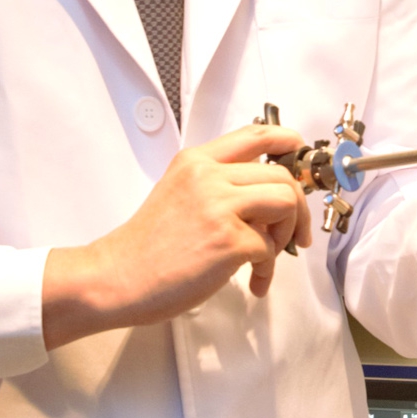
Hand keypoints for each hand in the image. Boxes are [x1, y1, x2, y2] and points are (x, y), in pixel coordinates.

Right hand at [44, 124, 309, 346]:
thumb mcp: (177, 193)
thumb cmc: (146, 247)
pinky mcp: (228, 241)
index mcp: (196, 162)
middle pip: (281, 176)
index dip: (285, 140)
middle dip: (297, 209)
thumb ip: (215, 185)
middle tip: (294, 234)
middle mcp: (209, 177)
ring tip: (269, 256)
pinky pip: (270, 248)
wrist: (118, 276)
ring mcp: (219, 207)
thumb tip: (262, 197)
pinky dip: (267, 268)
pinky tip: (252, 281)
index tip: (298, 149)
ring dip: (288, 233)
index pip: (253, 136)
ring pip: (285, 203)